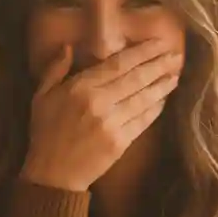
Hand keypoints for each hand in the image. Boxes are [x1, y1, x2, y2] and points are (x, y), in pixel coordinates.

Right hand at [20, 39, 182, 191]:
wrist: (53, 174)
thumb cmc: (45, 132)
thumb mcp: (41, 96)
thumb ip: (55, 69)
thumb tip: (69, 46)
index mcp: (80, 88)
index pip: (118, 64)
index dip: (141, 52)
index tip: (158, 42)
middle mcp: (99, 102)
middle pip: (136, 78)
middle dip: (158, 64)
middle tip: (175, 54)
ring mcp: (112, 123)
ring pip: (144, 98)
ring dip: (162, 85)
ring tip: (175, 74)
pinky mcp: (121, 142)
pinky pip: (143, 120)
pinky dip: (155, 108)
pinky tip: (164, 99)